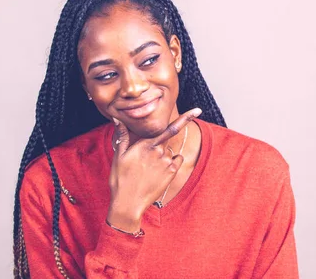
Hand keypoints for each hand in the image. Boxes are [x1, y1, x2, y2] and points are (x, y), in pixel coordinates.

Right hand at [106, 108, 201, 231]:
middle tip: (144, 163)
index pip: (170, 128)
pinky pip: (176, 161)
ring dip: (162, 157)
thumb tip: (117, 119)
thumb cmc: (121, 179)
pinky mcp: (172, 172)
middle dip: (158, 147)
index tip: (198, 111)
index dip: (186, 118)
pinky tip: (158, 173)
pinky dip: (171, 164)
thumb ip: (123, 135)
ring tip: (148, 171)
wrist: (128, 203)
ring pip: (170, 152)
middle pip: (165, 141)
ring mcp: (167, 162)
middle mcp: (159, 151)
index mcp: (146, 144)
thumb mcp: (119, 156)